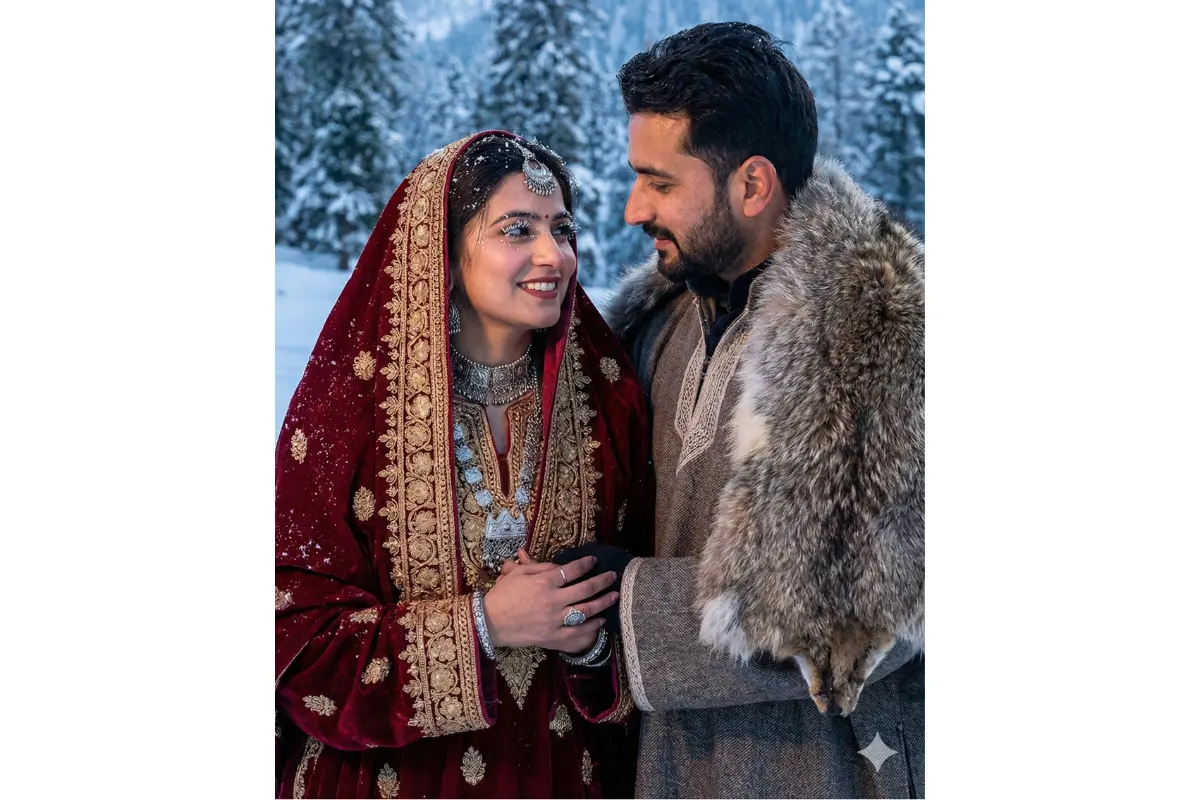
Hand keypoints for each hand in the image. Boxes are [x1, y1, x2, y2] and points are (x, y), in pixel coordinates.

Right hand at [482, 551, 618, 651]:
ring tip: (615, 595)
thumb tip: (559, 565)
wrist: (490, 622)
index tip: (593, 560)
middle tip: (613, 576)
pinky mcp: (552, 636)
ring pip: (586, 610)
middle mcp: (553, 600)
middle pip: (585, 589)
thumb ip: (539, 567)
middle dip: (602, 581)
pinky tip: (601, 620)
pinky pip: (577, 632)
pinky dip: (592, 626)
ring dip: (603, 602)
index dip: (585, 564)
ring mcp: (554, 620)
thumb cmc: (502, 595)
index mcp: (543, 582)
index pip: (571, 570)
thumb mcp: (517, 574)